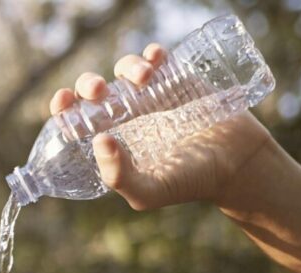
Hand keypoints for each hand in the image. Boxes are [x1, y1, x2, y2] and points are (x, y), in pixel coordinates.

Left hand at [51, 43, 278, 210]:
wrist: (237, 163)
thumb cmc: (190, 182)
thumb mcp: (149, 192)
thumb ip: (119, 176)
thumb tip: (99, 140)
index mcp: (113, 140)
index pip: (77, 120)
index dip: (64, 107)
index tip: (63, 101)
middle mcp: (127, 116)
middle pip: (94, 90)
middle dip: (88, 84)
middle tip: (99, 91)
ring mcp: (152, 95)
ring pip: (125, 69)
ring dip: (126, 66)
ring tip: (143, 78)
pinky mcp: (178, 80)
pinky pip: (157, 58)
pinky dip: (151, 53)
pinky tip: (155, 59)